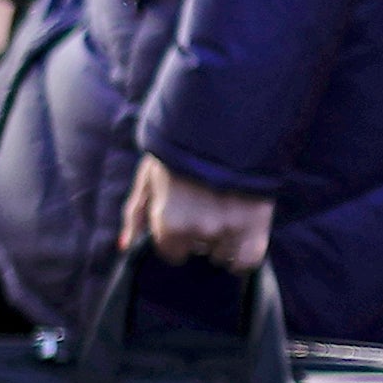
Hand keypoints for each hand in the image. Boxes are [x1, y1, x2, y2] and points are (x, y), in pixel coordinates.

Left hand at [118, 157, 275, 270]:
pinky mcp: (258, 224)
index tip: (183, 219)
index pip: (172, 253)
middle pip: (199, 251)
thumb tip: (124, 246)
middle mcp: (200, 229)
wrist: (224, 122)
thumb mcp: (148, 176)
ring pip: (223, 255)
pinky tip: (240, 238)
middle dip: (200, 235)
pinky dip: (243, 255)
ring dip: (223, 241)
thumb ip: (135, 214)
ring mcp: (230, 228)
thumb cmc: (178, 148)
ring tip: (224, 213)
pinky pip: (249, 259)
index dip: (176, 237)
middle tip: (205, 208)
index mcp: (170, 221)